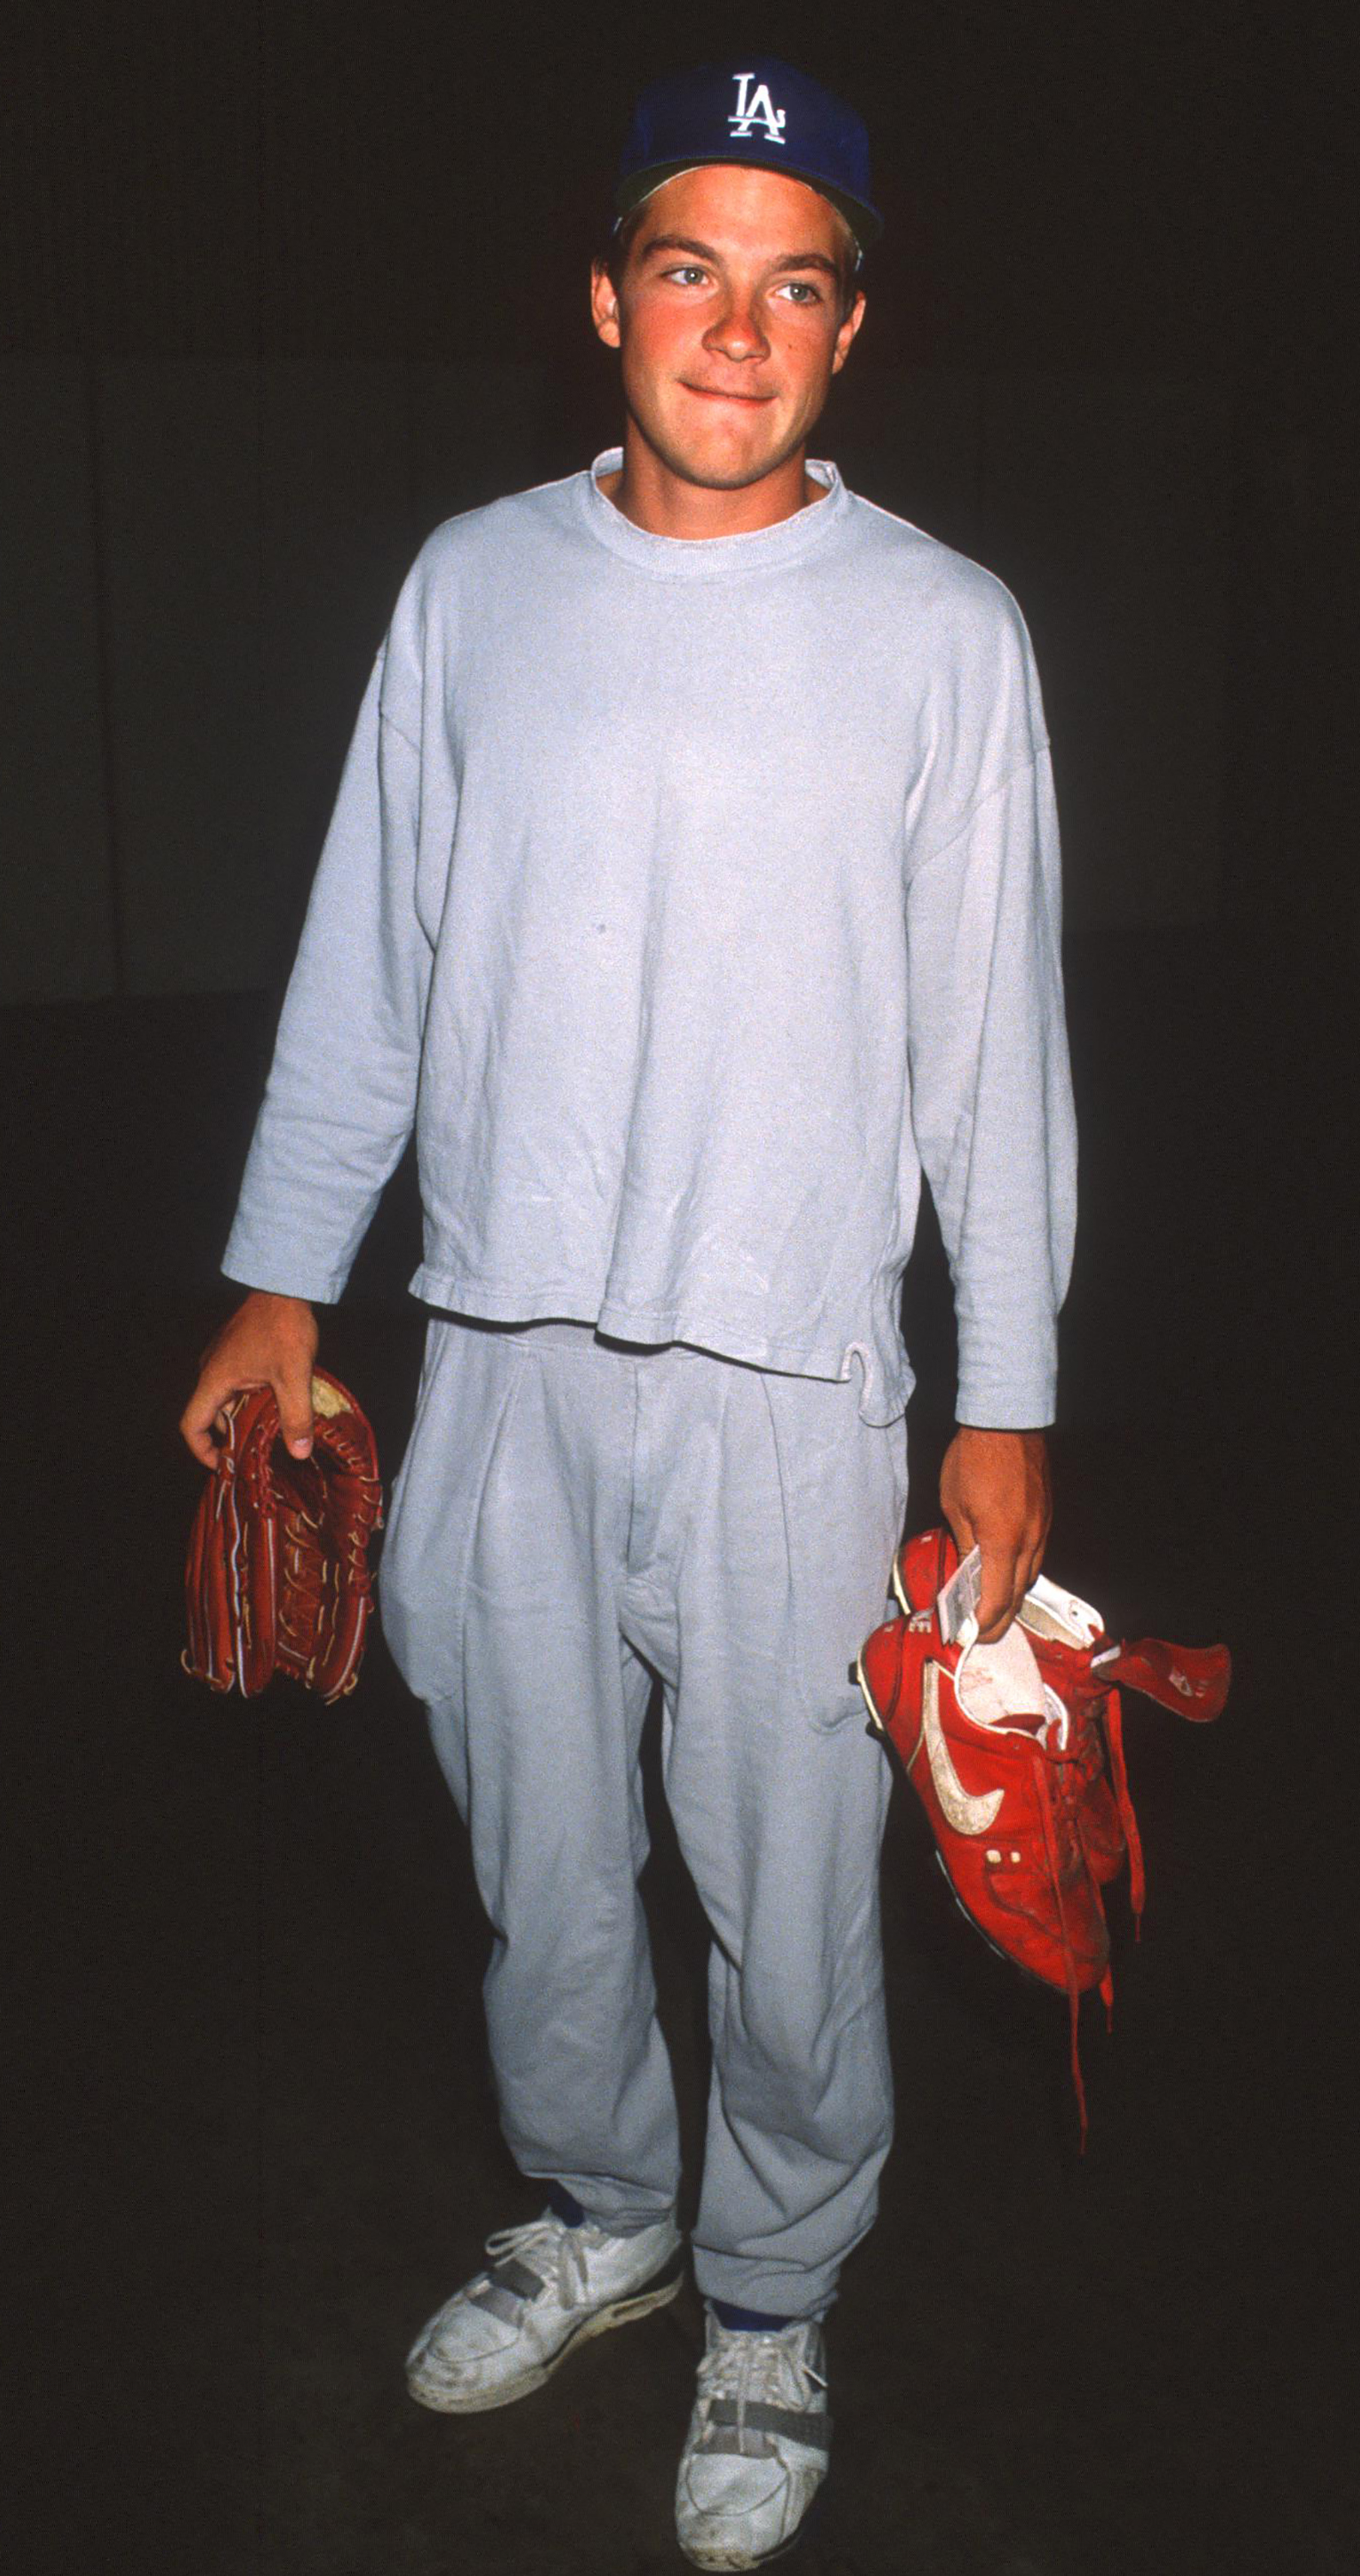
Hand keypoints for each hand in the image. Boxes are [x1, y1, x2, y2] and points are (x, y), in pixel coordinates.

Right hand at [179, 1290, 318, 1468]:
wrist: (285, 1285)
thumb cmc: (284, 1327)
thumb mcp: (293, 1377)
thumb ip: (295, 1416)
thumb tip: (298, 1453)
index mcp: (214, 1380)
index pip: (191, 1426)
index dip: (203, 1452)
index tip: (224, 1465)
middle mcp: (211, 1370)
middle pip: (212, 1416)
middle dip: (233, 1436)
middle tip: (259, 1451)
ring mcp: (222, 1358)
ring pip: (227, 1399)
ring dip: (246, 1415)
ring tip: (274, 1427)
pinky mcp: (236, 1349)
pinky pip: (236, 1382)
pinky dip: (251, 1397)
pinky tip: (279, 1399)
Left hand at [939, 1426, 1051, 1642]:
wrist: (1007, 1421)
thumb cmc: (975, 1458)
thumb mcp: (954, 1504)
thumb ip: (965, 1541)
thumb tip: (967, 1568)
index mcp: (1003, 1542)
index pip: (997, 1598)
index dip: (985, 1622)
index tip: (972, 1634)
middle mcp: (1029, 1540)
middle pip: (1018, 1594)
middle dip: (1001, 1619)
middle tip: (985, 1633)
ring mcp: (1042, 1527)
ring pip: (1030, 1575)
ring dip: (1013, 1594)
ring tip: (994, 1606)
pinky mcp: (1046, 1515)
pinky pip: (1037, 1553)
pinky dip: (1022, 1569)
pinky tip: (1007, 1569)